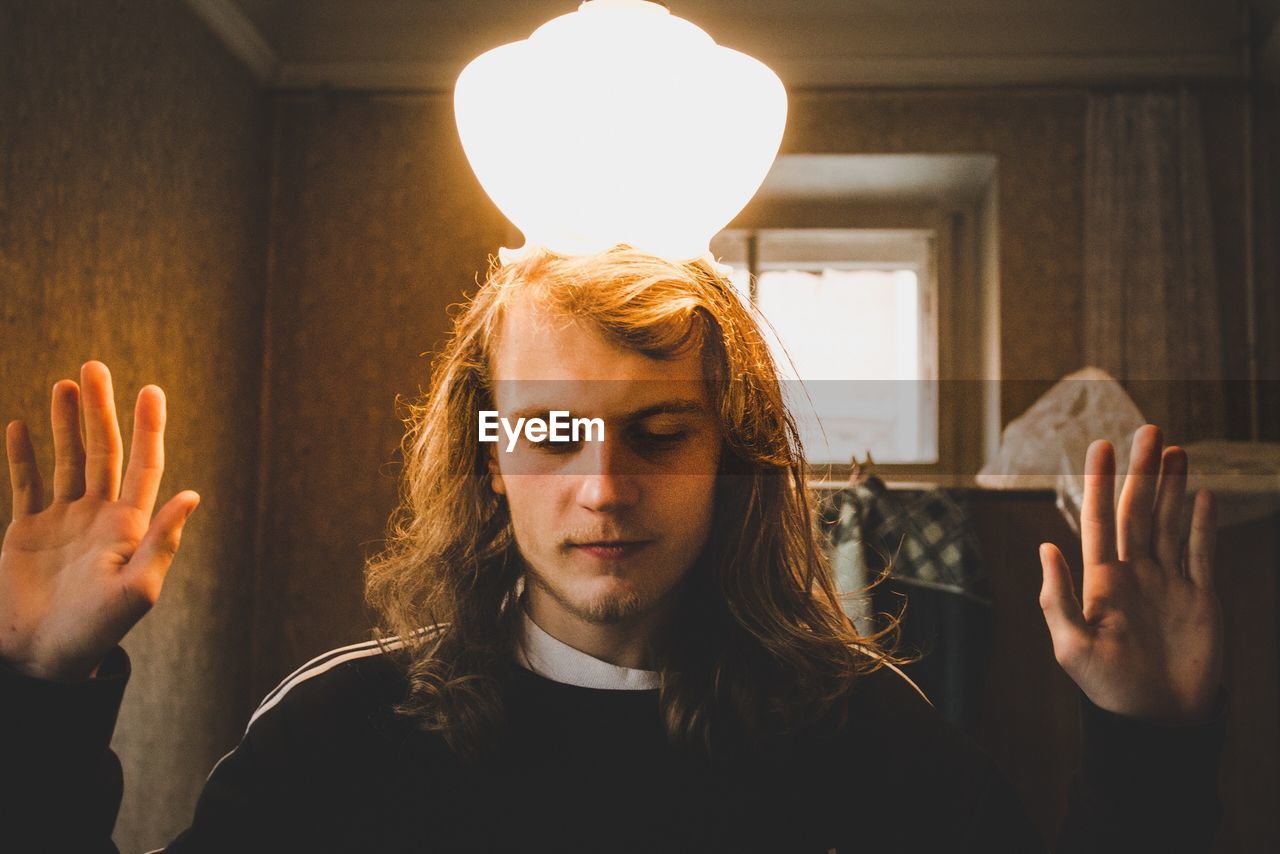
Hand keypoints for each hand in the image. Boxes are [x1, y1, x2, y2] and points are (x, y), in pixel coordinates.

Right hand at [1, 361, 198, 681]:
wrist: (45, 659)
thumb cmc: (97, 631)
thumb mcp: (137, 591)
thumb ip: (163, 543)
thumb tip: (192, 494)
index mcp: (130, 526)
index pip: (142, 464)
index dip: (148, 428)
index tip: (150, 390)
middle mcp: (99, 515)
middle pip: (102, 451)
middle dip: (101, 410)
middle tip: (95, 366)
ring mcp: (63, 521)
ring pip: (66, 460)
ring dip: (67, 423)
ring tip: (66, 384)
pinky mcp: (27, 532)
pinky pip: (25, 484)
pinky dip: (23, 456)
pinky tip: (22, 426)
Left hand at [1038, 424, 1222, 723]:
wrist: (1158, 722)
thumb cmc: (1109, 690)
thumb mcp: (1072, 648)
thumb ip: (1058, 599)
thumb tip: (1045, 547)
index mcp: (1103, 580)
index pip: (1101, 519)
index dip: (1102, 482)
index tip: (1102, 445)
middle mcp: (1136, 574)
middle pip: (1139, 511)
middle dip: (1144, 471)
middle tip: (1150, 429)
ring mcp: (1170, 585)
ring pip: (1170, 524)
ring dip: (1173, 488)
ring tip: (1177, 450)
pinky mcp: (1202, 601)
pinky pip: (1202, 555)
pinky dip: (1203, 525)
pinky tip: (1204, 496)